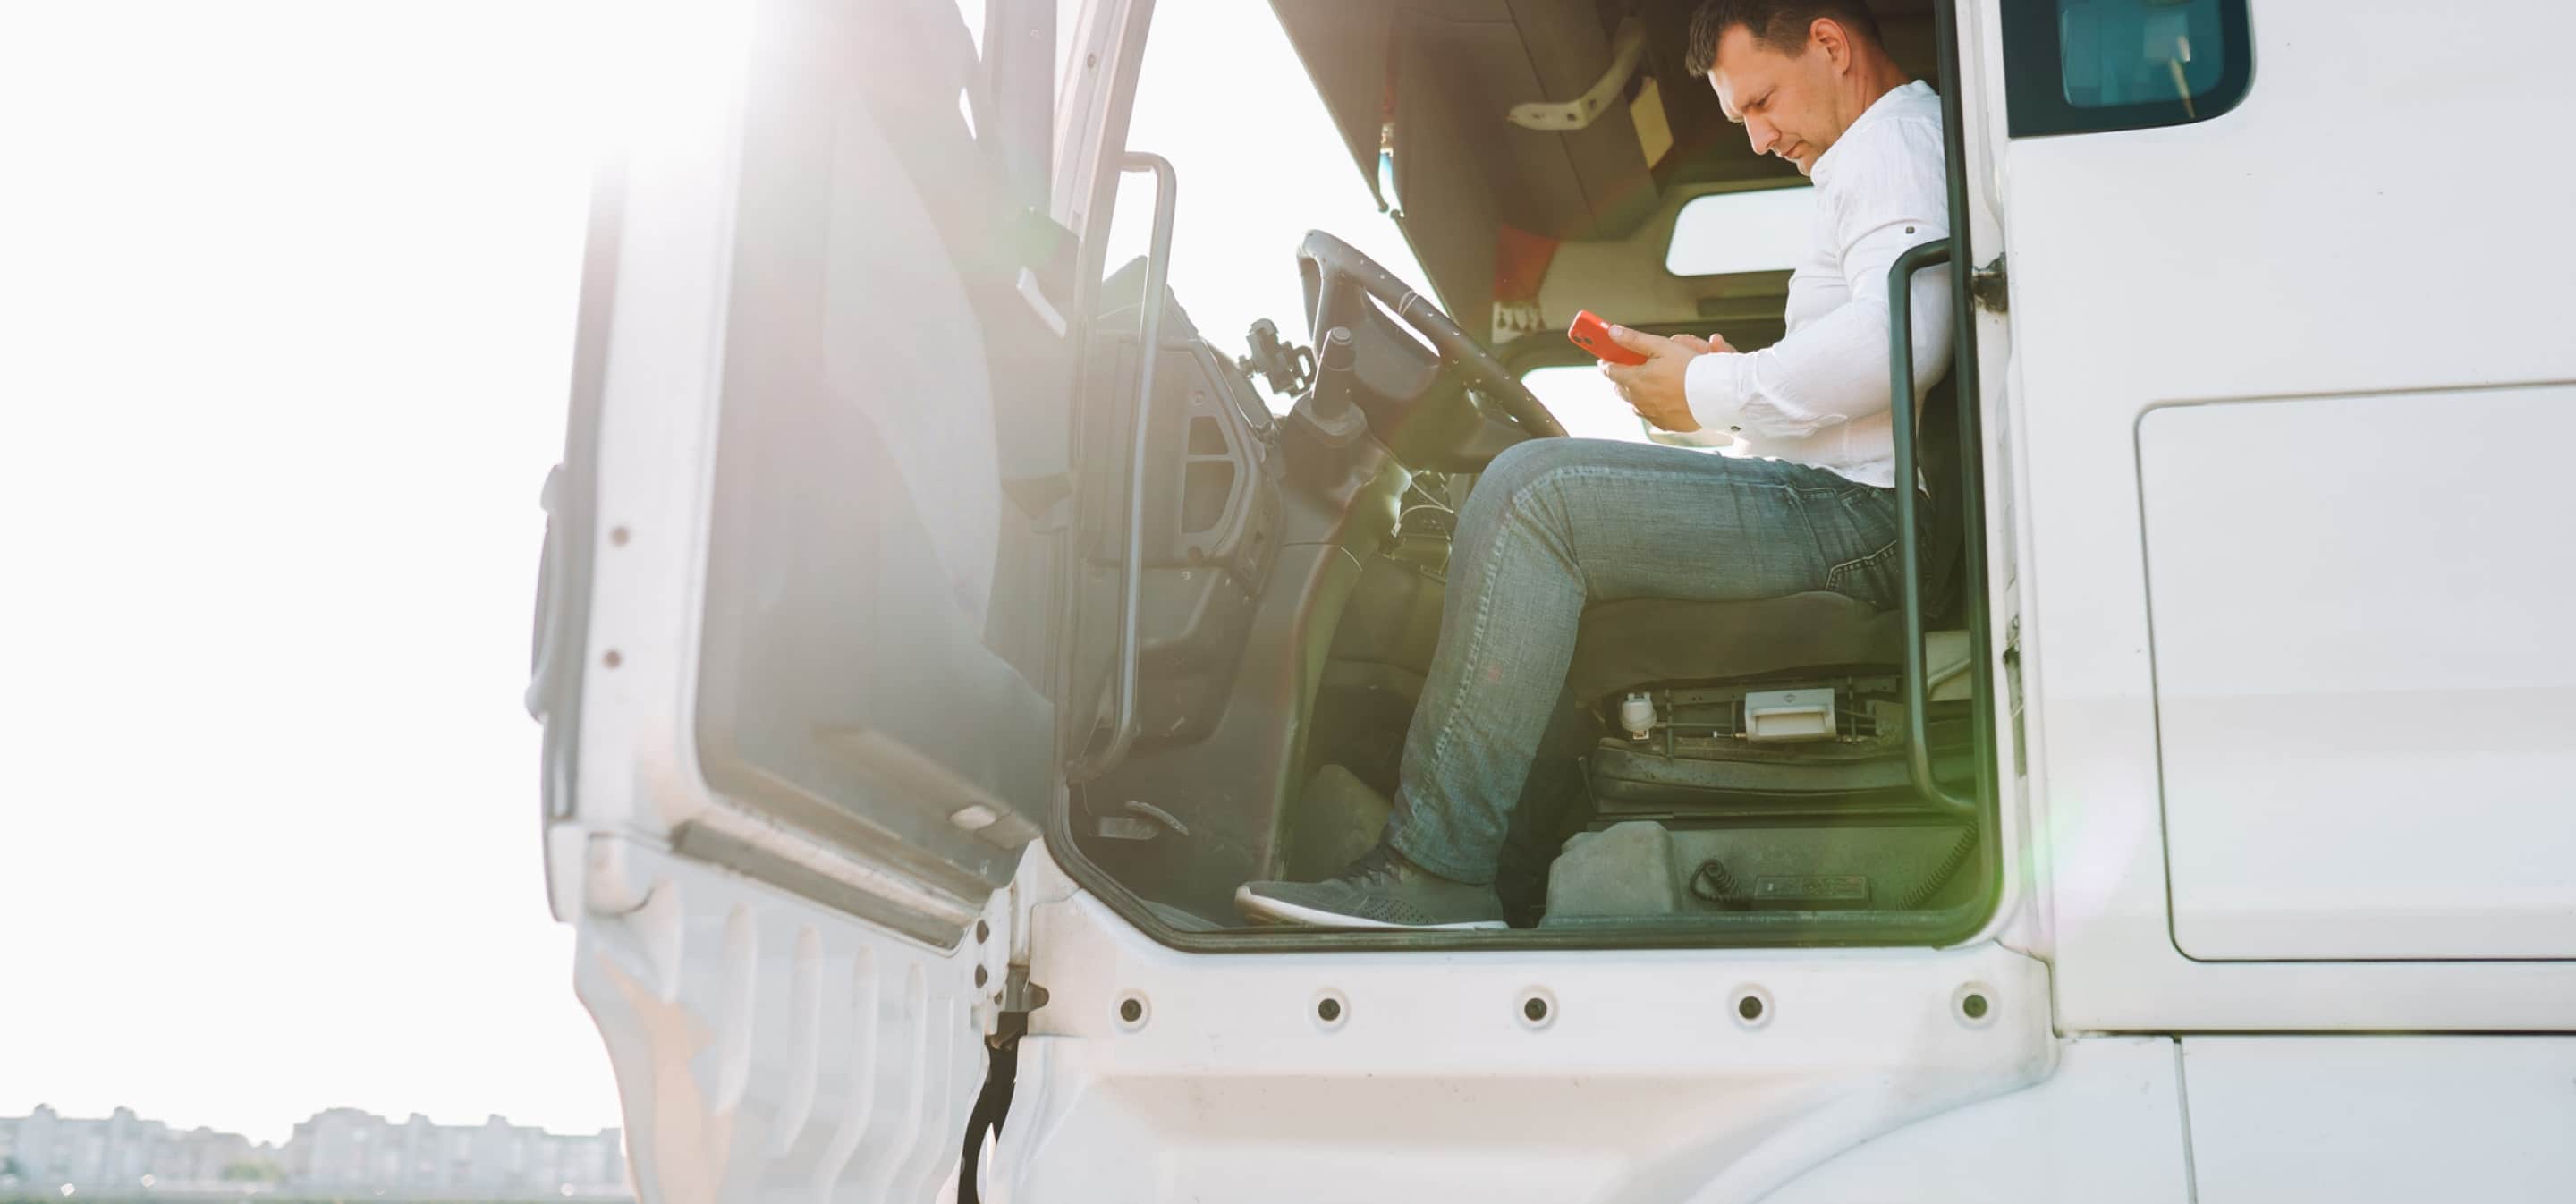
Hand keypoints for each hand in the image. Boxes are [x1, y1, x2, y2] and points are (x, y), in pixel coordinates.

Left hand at [1598, 326, 1734, 432]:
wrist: (1714, 395)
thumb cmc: (1690, 368)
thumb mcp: (1662, 346)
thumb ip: (1635, 340)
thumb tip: (1612, 331)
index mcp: (1635, 380)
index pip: (1611, 371)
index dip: (1606, 364)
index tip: (1604, 360)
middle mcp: (1639, 400)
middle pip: (1619, 389)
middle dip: (1619, 379)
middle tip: (1624, 370)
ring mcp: (1651, 413)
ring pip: (1633, 404)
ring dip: (1633, 394)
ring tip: (1641, 385)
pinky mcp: (1663, 423)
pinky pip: (1649, 415)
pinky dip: (1649, 406)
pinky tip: (1658, 399)